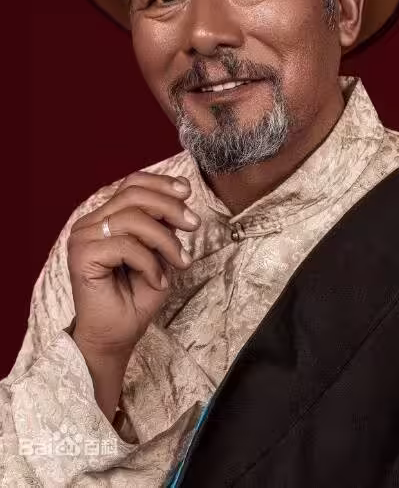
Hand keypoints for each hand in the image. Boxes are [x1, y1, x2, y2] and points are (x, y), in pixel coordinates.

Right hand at [67, 172, 199, 358]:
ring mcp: (83, 238)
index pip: (131, 184)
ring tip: (180, 261)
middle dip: (170, 207)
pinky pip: (126, 246)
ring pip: (132, 218)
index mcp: (105, 217)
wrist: (116, 337)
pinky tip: (156, 280)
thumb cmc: (136, 297)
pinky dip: (149, 263)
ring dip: (165, 240)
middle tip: (194, 225)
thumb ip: (163, 225)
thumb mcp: (159, 253)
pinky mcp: (82, 256)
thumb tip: (180, 197)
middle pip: (133, 194)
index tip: (187, 192)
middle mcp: (90, 223)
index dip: (161, 183)